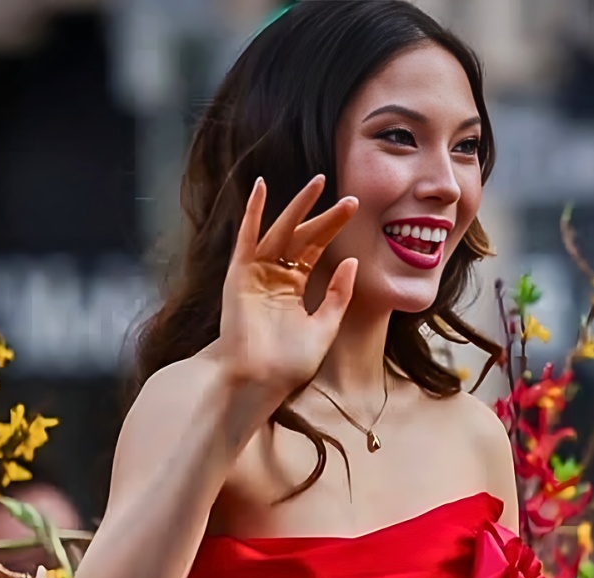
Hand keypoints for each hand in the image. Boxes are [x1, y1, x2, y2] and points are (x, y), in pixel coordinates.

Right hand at [218, 174, 358, 406]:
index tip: (354, 207)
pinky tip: (261, 188)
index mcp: (293, 289)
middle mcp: (274, 277)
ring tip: (318, 183)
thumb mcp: (324, 328)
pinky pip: (246, 238)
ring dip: (297, 206)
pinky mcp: (240, 275)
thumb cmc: (289, 364)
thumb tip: (351, 262)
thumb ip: (338, 296)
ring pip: (280, 231)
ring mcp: (256, 274)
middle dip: (324, 216)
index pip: (315, 249)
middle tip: (350, 198)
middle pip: (302, 237)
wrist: (260, 380)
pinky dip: (251, 213)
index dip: (333, 228)